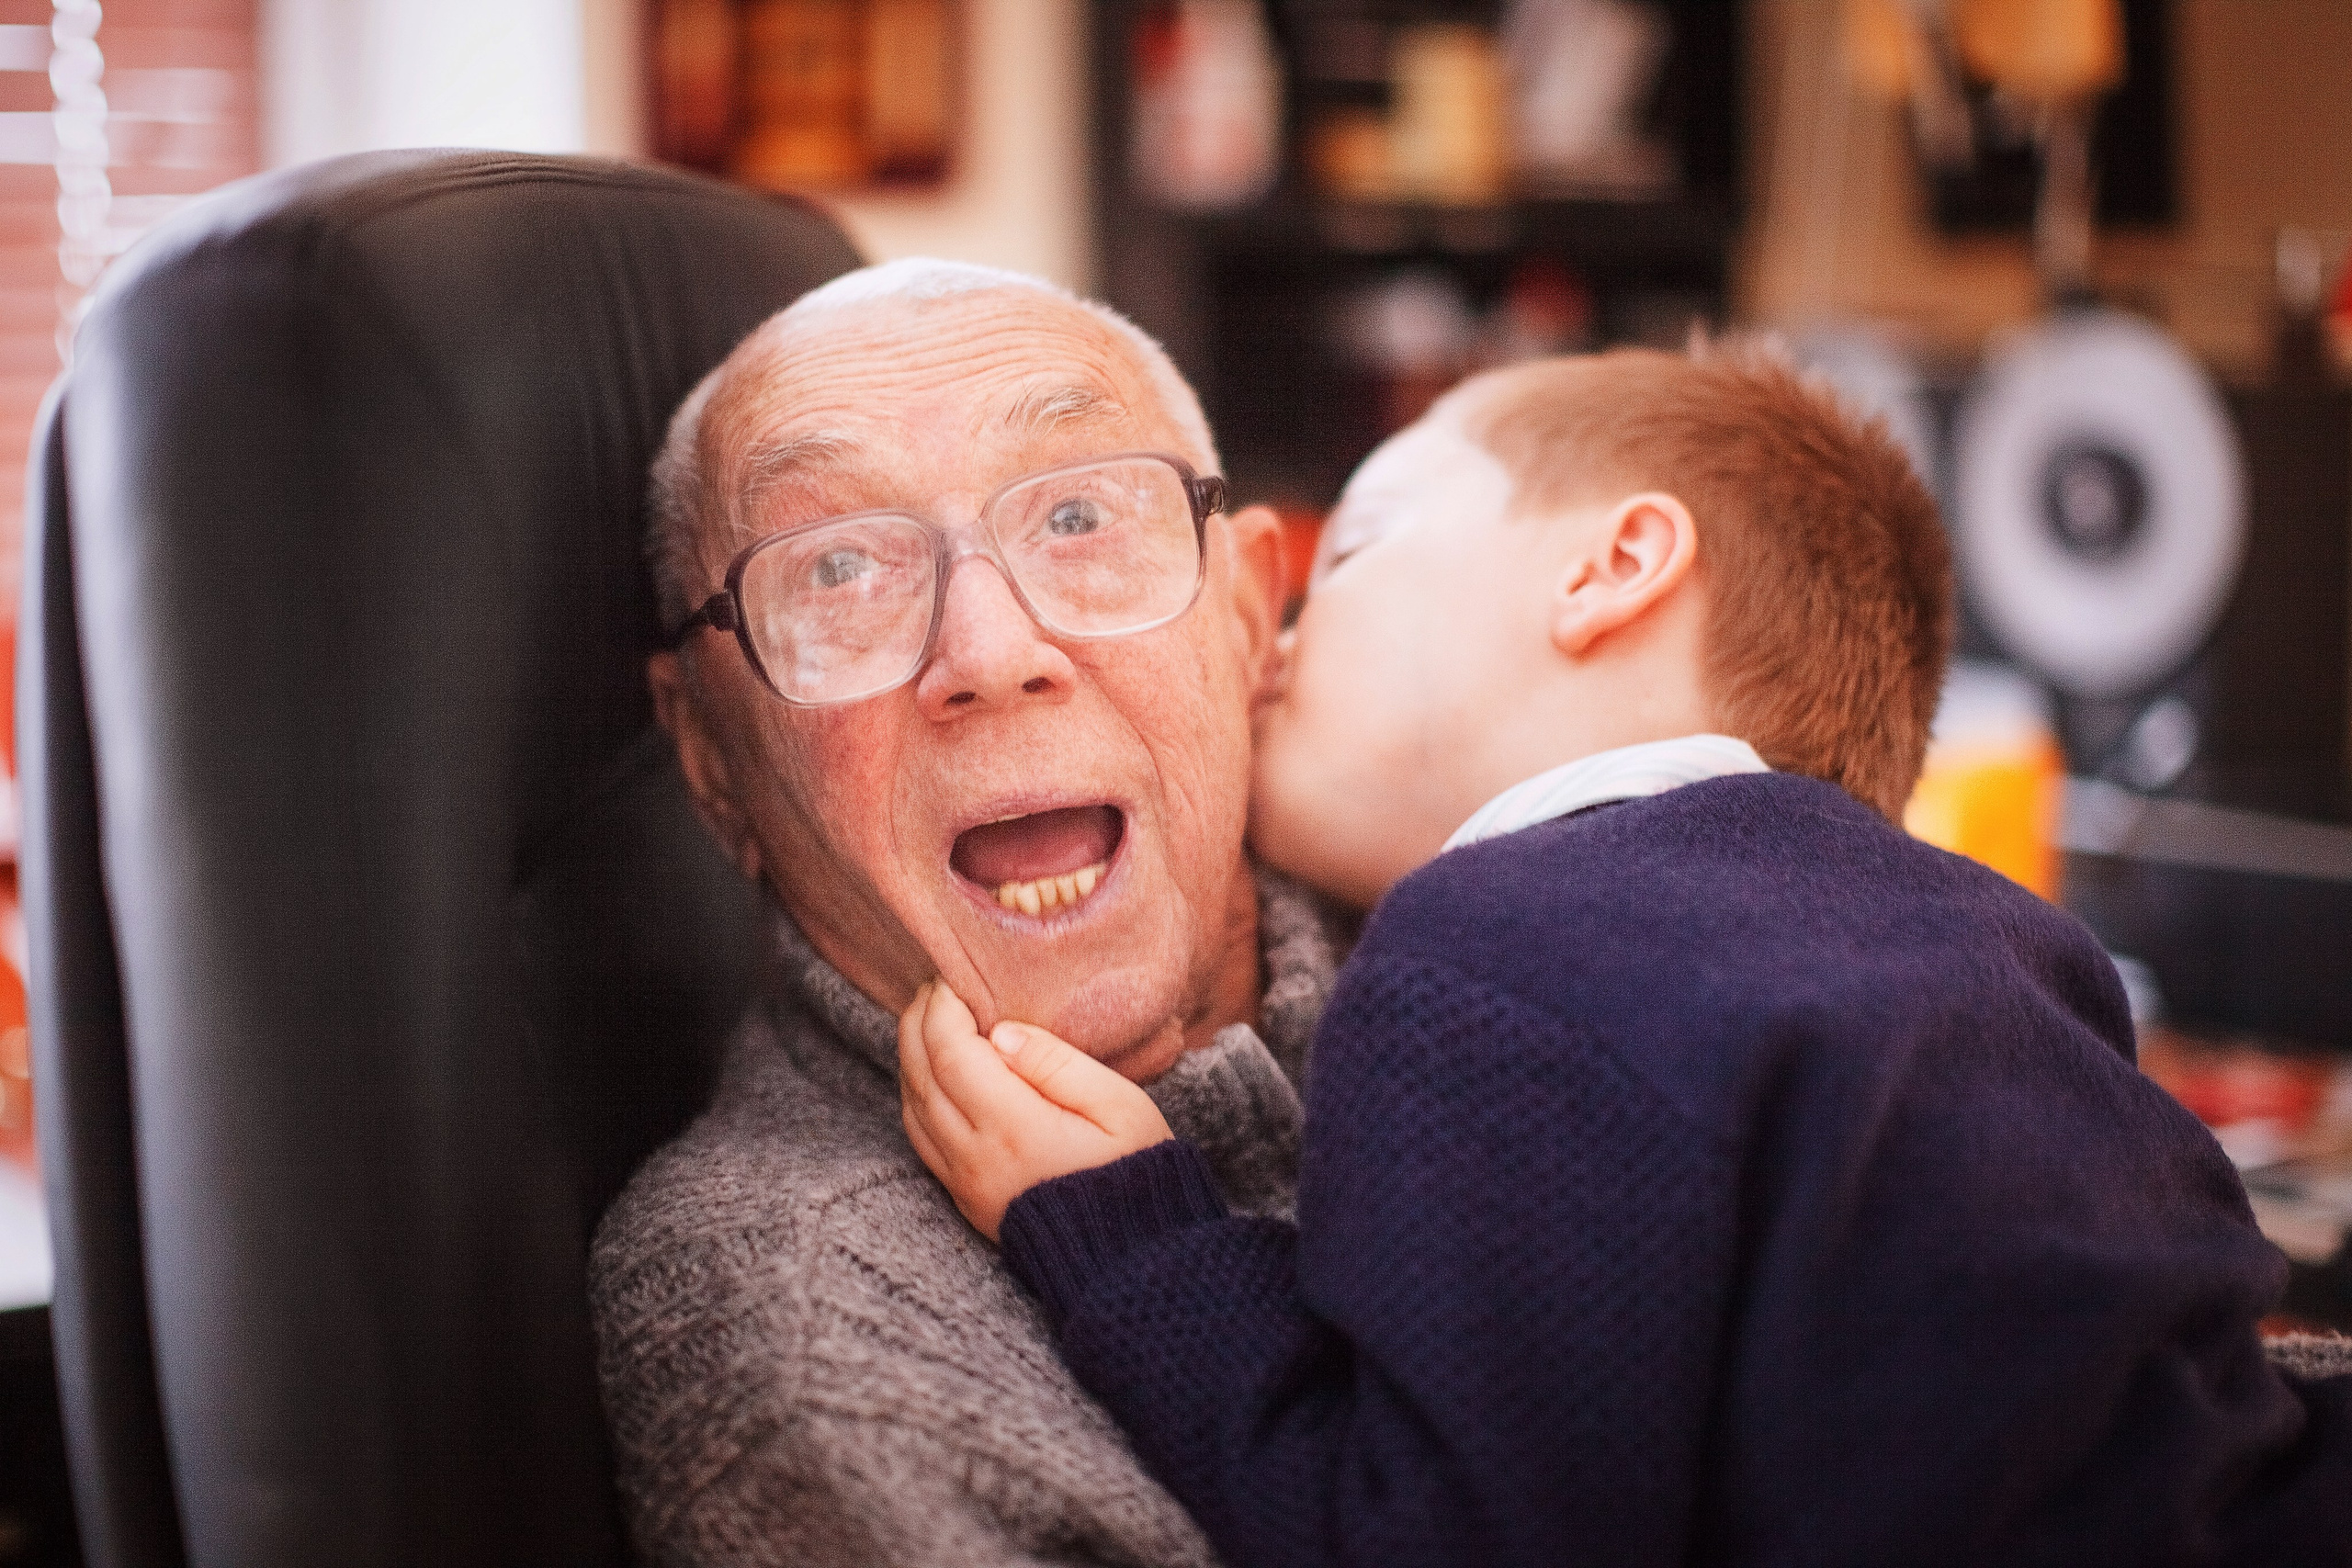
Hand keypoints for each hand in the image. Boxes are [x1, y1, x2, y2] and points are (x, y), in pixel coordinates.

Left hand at [898, 981, 1172, 1241]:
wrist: (1131, 1258)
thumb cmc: (1137, 1171)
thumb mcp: (1120, 1107)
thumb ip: (1059, 1064)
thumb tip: (1003, 1032)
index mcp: (1015, 1128)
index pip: (952, 1052)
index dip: (943, 1008)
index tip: (953, 977)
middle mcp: (976, 1156)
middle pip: (922, 1075)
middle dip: (918, 1023)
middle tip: (933, 987)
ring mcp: (964, 1182)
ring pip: (912, 1107)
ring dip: (912, 1057)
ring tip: (928, 1021)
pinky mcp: (965, 1199)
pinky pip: (920, 1138)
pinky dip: (916, 1095)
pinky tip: (932, 1074)